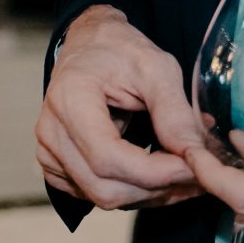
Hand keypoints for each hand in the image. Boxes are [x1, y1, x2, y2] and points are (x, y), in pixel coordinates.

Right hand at [37, 5, 208, 208]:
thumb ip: (174, 112)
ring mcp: (48, 152)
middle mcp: (51, 131)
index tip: (193, 167)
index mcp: (70, 99)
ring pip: (103, 198)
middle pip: (105, 187)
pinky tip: (156, 176)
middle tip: (195, 174)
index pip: (108, 158)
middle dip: (156, 188)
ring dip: (148, 195)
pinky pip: (95, 195)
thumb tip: (194, 156)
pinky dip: (132, 192)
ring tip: (182, 174)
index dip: (155, 173)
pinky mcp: (55, 166)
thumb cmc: (120, 51)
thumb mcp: (156, 67)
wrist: (90, 45)